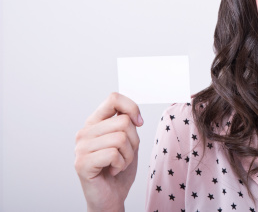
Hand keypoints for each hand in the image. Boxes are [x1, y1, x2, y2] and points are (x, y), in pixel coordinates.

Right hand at [75, 93, 142, 211]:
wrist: (111, 197)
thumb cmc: (120, 169)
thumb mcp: (128, 140)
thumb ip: (127, 123)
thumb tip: (132, 114)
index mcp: (94, 123)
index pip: (113, 98)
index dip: (131, 108)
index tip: (138, 123)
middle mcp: (84, 132)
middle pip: (123, 121)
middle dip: (134, 141)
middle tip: (125, 155)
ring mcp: (81, 148)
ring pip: (121, 138)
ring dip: (128, 155)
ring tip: (119, 164)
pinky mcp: (82, 163)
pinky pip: (113, 153)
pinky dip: (121, 164)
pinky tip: (113, 171)